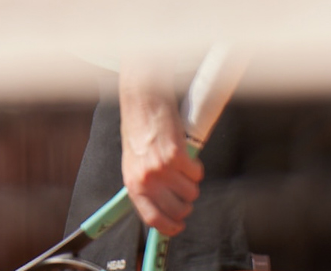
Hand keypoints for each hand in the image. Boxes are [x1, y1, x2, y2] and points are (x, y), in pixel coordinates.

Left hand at [118, 70, 203, 235]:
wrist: (143, 102)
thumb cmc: (138, 130)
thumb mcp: (134, 163)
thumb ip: (146, 185)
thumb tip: (162, 207)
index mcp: (133, 184)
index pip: (152, 219)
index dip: (169, 227)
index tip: (178, 226)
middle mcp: (146, 179)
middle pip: (178, 210)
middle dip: (186, 203)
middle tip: (184, 190)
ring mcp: (161, 169)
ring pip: (191, 192)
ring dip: (191, 182)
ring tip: (181, 166)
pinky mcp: (177, 156)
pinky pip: (197, 174)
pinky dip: (196, 167)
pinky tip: (186, 155)